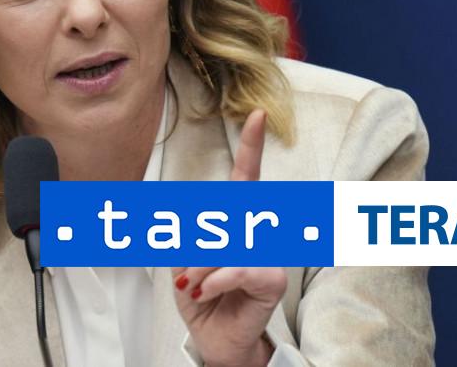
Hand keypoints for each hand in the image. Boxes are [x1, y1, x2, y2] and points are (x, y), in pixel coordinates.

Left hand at [171, 109, 287, 366]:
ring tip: (192, 288)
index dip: (250, 146)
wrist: (214, 340)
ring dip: (200, 268)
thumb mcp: (183, 262)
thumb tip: (193, 229)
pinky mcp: (273, 279)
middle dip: (195, 246)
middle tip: (184, 276)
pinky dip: (215, 281)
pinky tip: (205, 292)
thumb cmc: (201, 297)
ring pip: (228, 243)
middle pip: (224, 215)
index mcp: (237, 221)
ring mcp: (269, 253)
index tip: (255, 114)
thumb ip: (189, 237)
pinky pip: (239, 269)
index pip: (245, 177)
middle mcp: (258, 231)